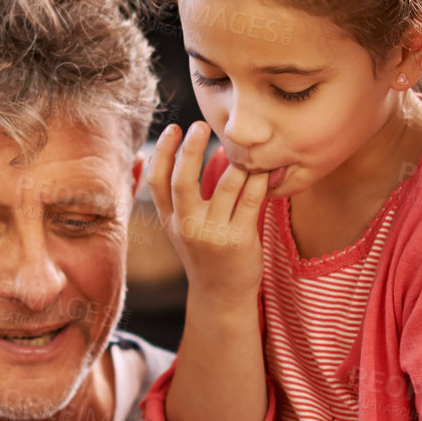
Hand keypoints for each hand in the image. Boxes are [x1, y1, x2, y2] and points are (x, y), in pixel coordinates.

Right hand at [147, 122, 267, 306]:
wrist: (222, 296)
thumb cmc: (207, 254)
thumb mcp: (187, 227)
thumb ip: (194, 193)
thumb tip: (214, 152)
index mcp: (170, 221)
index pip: (157, 182)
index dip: (163, 153)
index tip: (174, 129)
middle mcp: (187, 227)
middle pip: (182, 182)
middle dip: (190, 150)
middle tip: (201, 125)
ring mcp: (212, 235)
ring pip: (225, 188)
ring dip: (237, 163)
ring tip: (245, 148)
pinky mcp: (239, 241)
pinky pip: (251, 200)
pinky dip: (258, 180)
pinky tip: (265, 169)